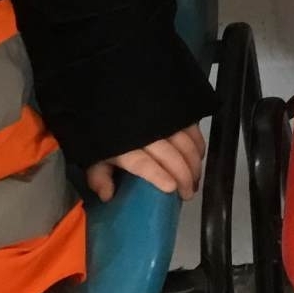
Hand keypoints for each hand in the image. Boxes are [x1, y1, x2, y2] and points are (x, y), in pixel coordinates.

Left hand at [86, 123, 204, 202]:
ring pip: (186, 144)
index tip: (171, 188)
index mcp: (124, 146)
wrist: (108, 96)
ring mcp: (162, 121)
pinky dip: (199, 144)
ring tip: (195, 179)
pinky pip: (192, 129)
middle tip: (188, 193)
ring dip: (194, 163)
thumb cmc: (104, 130)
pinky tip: (198, 157)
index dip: (158, 175)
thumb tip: (108, 196)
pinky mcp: (174, 112)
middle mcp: (145, 133)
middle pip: (171, 156)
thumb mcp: (94, 154)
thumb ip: (99, 176)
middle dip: (184, 176)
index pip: (143, 163)